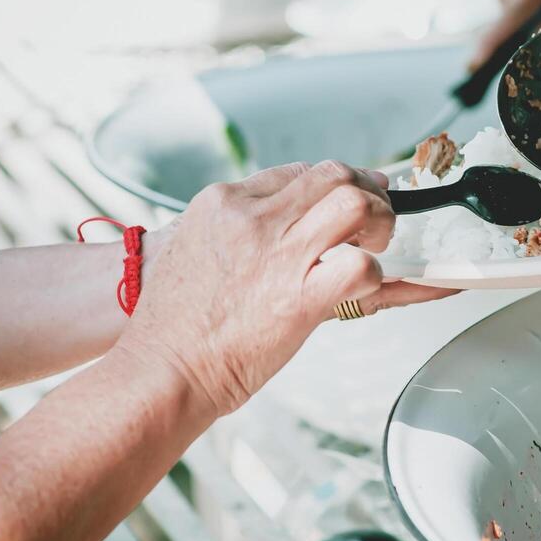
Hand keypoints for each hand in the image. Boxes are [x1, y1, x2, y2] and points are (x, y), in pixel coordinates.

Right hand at [116, 161, 452, 416]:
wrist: (161, 369)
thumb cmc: (176, 323)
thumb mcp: (194, 248)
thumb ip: (238, 228)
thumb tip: (286, 221)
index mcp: (225, 202)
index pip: (300, 172)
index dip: (334, 185)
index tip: (351, 198)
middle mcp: (254, 219)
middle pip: (335, 175)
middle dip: (367, 193)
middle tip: (374, 222)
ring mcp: (279, 256)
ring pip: (355, 204)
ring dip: (380, 223)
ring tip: (375, 248)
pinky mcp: (299, 299)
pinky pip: (360, 266)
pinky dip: (377, 275)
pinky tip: (367, 287)